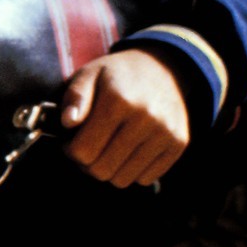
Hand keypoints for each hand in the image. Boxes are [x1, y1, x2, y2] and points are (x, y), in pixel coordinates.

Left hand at [61, 49, 190, 188]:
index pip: (83, 151)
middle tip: (86, 149)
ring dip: (109, 170)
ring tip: (105, 150)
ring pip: (123, 180)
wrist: (161, 67)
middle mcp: (145, 119)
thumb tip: (68, 123)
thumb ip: (75, 98)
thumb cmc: (115, 75)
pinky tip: (127, 152)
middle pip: (102, 170)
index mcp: (118, 101)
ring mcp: (165, 133)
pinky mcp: (178, 143)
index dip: (70, 151)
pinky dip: (131, 171)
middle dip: (86, 164)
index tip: (70, 142)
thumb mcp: (88, 74)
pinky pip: (145, 178)